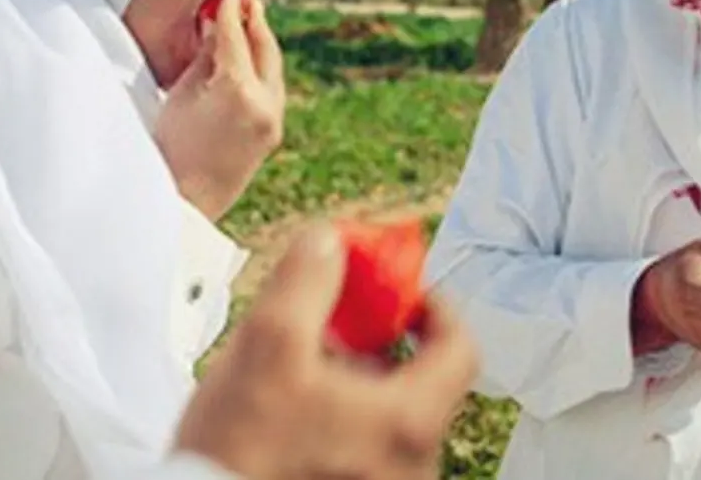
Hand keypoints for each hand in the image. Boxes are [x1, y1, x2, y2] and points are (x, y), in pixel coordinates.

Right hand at [154, 0, 284, 220]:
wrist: (186, 200)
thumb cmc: (171, 146)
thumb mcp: (182, 94)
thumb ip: (206, 57)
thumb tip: (219, 27)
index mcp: (238, 90)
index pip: (236, 39)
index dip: (231, 13)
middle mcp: (265, 103)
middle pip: (266, 51)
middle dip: (256, 25)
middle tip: (247, 3)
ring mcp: (274, 120)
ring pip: (273, 70)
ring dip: (262, 46)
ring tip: (250, 25)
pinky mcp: (274, 133)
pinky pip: (273, 90)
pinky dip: (263, 70)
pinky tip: (252, 60)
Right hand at [175, 223, 477, 479]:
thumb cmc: (240, 454)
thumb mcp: (267, 347)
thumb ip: (305, 282)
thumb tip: (326, 243)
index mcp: (410, 421)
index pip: (461, 349)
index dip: (433, 307)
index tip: (402, 292)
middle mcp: (413, 463)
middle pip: (425, 382)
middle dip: (384, 344)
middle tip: (342, 324)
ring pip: (394, 417)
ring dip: (361, 383)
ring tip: (309, 369)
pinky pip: (372, 449)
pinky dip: (349, 420)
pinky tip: (298, 413)